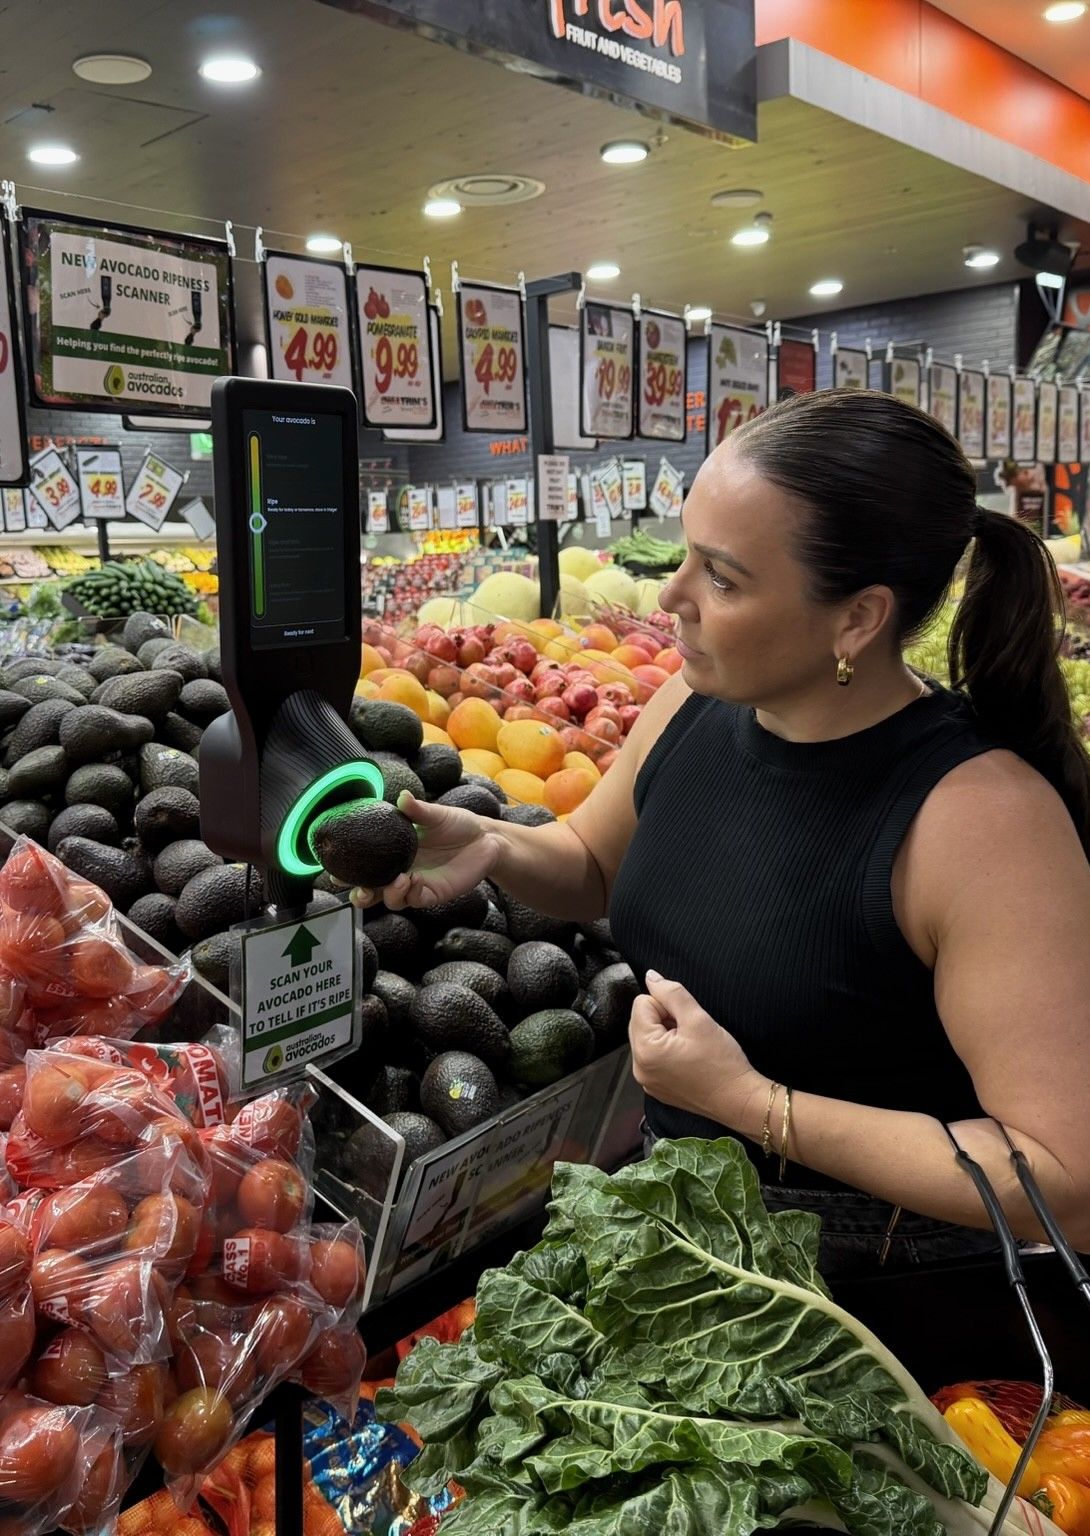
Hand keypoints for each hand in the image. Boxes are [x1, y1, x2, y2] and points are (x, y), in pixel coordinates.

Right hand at [350, 792, 499, 909]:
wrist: (486, 839)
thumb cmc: (458, 824)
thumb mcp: (437, 814)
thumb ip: (418, 810)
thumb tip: (402, 797)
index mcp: (395, 851)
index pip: (366, 864)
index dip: (348, 868)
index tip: (334, 866)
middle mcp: (401, 870)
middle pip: (371, 890)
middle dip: (358, 894)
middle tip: (356, 888)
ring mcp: (416, 884)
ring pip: (390, 900)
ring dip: (386, 894)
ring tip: (396, 879)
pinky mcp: (433, 894)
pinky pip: (414, 900)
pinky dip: (409, 894)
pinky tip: (413, 881)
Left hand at [629, 972, 766, 1131]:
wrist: (739, 1100)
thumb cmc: (722, 1062)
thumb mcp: (698, 1019)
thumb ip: (672, 993)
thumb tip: (651, 977)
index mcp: (645, 1050)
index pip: (642, 1003)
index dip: (667, 1005)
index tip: (687, 1020)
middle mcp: (639, 1067)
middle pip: (641, 1021)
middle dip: (664, 1019)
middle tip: (690, 1032)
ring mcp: (646, 1080)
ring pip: (647, 1038)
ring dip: (666, 1034)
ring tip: (691, 1046)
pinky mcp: (656, 1088)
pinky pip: (653, 1057)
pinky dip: (668, 1052)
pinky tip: (689, 1058)